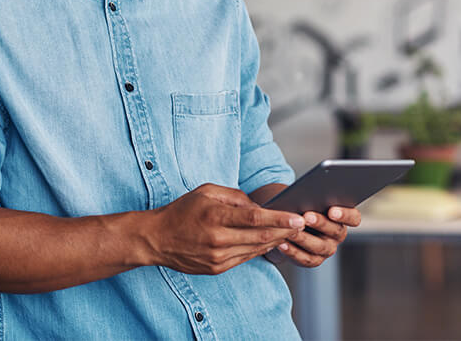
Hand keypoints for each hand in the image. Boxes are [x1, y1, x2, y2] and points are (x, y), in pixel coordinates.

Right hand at [146, 184, 305, 274]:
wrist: (157, 238)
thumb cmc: (183, 210)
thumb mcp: (206, 191)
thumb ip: (235, 196)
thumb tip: (258, 206)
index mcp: (215, 216)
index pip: (254, 218)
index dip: (279, 219)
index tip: (297, 217)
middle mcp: (217, 239)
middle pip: (260, 236)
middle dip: (285, 231)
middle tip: (302, 224)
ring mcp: (217, 257)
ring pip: (256, 249)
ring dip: (276, 241)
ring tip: (291, 232)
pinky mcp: (217, 268)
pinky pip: (245, 258)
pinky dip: (260, 250)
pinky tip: (270, 242)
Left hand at [276, 206, 361, 267]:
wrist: (288, 224)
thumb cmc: (301, 206)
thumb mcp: (308, 200)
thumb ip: (313, 198)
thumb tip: (307, 195)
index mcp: (344, 217)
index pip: (354, 218)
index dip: (345, 215)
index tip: (331, 210)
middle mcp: (338, 234)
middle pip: (335, 231)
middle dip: (320, 223)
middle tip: (306, 216)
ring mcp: (327, 249)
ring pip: (320, 246)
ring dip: (304, 238)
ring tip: (291, 231)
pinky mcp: (314, 260)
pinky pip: (305, 258)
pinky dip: (292, 251)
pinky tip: (282, 244)